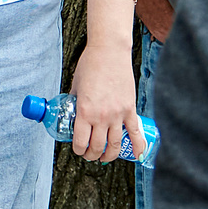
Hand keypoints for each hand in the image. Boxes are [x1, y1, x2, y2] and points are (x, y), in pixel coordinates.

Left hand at [68, 41, 141, 162]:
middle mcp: (101, 116)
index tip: (78, 150)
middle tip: (90, 155)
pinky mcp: (130, 109)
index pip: (81, 141)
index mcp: (84, 111)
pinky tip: (136, 155)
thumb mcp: (75, 84)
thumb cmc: (90, 64)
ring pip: (116, 144)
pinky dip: (138, 147)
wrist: (109, 52)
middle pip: (97, 146)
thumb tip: (70, 110)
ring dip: (110, 155)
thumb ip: (74, 100)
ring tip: (106, 156)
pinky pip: (136, 133)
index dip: (78, 150)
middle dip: (92, 155)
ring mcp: (118, 114)